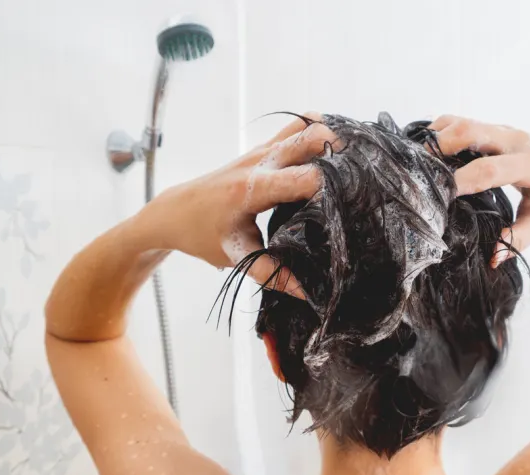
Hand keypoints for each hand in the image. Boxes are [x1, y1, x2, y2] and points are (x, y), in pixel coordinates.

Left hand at [139, 112, 335, 295]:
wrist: (174, 211)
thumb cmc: (202, 235)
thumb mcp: (237, 257)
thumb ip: (273, 274)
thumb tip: (309, 294)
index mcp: (252, 188)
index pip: (305, 178)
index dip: (331, 189)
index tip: (345, 206)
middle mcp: (260, 162)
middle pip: (311, 137)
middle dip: (339, 153)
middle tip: (355, 180)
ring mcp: (262, 150)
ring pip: (306, 125)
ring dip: (330, 139)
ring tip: (346, 167)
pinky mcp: (263, 148)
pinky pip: (297, 128)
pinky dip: (317, 136)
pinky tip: (328, 159)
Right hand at [428, 115, 529, 265]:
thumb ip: (517, 240)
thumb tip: (493, 258)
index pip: (489, 169)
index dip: (460, 180)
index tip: (438, 197)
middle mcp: (519, 140)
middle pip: (471, 131)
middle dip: (440, 147)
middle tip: (415, 171)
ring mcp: (505, 131)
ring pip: (462, 122)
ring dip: (436, 138)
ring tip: (416, 164)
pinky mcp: (494, 130)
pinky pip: (461, 122)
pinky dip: (441, 133)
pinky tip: (428, 155)